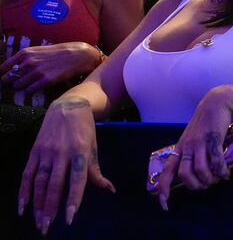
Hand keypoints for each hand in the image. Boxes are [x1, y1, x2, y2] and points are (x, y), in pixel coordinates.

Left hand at [0, 43, 100, 93]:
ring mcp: (37, 71)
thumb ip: (25, 58)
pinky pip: (29, 90)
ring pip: (18, 86)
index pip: (3, 68)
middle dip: (11, 82)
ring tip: (29, 85)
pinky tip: (37, 87)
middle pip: (8, 79)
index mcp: (25, 53)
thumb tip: (12, 70)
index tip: (8, 77)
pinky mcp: (46, 80)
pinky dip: (31, 91)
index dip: (4, 74)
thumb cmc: (58, 53)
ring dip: (21, 87)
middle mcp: (29, 62)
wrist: (78, 55)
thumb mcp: (39, 50)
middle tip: (18, 82)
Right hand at [18, 96, 114, 234]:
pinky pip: (27, 173)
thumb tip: (110, 189)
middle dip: (51, 207)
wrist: (68, 106)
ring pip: (39, 182)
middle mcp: (62, 153)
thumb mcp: (94, 146)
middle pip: (55, 184)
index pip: (77, 179)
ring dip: (37, 203)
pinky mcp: (35, 151)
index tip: (70, 217)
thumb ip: (96, 170)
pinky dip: (23, 191)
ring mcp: (46, 152)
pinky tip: (22, 206)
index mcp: (81, 152)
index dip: (74, 199)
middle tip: (47, 226)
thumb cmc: (85, 129)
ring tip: (38, 221)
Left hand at [156, 86, 232, 210]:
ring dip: (209, 179)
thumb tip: (195, 174)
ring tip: (216, 179)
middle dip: (195, 185)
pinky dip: (221, 170)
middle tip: (205, 185)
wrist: (216, 103)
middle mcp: (187, 147)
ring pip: (200, 170)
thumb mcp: (192, 138)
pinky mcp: (213, 139)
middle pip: (184, 174)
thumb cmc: (205, 123)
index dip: (164, 189)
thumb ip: (190, 153)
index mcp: (179, 148)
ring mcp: (199, 143)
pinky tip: (226, 172)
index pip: (167, 171)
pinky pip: (216, 161)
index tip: (164, 205)